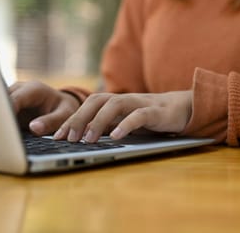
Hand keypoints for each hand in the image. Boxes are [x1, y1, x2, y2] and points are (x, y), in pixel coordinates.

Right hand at [9, 81, 80, 134]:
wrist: (62, 106)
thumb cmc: (65, 109)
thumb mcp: (65, 115)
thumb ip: (51, 121)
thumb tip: (34, 128)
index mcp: (33, 89)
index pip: (13, 99)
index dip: (5, 113)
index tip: (1, 128)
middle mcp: (19, 90)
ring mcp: (11, 97)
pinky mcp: (7, 107)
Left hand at [52, 90, 192, 142]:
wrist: (184, 108)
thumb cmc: (151, 117)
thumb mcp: (126, 122)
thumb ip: (108, 126)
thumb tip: (81, 137)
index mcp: (116, 102)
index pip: (88, 105)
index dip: (71, 119)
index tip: (56, 136)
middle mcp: (125, 99)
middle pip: (97, 101)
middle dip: (79, 118)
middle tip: (67, 138)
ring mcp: (140, 103)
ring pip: (115, 105)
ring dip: (98, 121)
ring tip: (87, 139)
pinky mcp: (156, 112)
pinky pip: (139, 116)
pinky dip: (126, 125)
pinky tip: (116, 137)